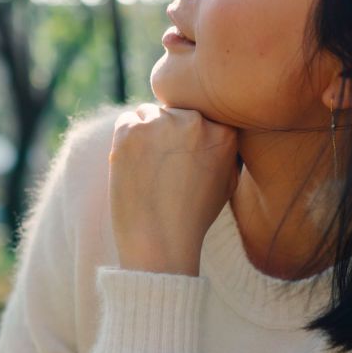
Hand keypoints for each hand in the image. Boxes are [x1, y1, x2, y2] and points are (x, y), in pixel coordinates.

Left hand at [109, 104, 238, 274]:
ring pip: (150, 112)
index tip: (183, 158)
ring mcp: (161, 124)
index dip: (190, 135)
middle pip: (175, 109)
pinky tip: (133, 167)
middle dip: (168, 131)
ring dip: (146, 133)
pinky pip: (127, 120)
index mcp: (224, 133)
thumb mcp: (226, 182)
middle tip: (163, 167)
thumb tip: (213, 122)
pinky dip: (125, 140)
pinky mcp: (130, 131)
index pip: (203, 113)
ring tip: (149, 170)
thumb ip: (224, 148)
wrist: (160, 243)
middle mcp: (196, 122)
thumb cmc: (192, 218)